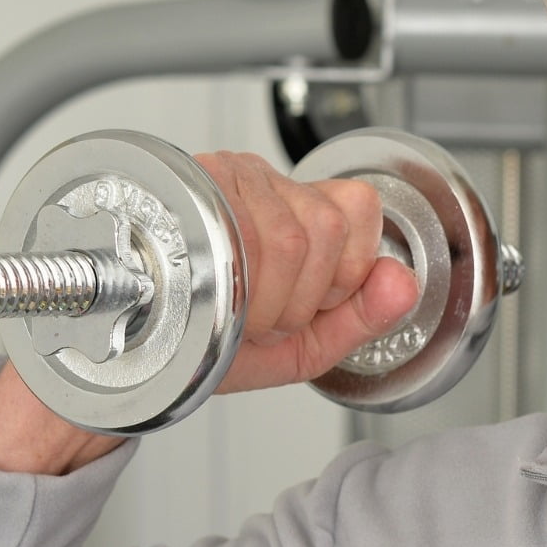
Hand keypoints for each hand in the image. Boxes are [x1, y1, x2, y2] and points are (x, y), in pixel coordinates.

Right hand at [194, 152, 419, 395]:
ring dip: (271, 300)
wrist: (142, 365)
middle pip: (328, 226)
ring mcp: (221, 181)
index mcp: (300, 208)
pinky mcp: (185, 191)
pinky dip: (243, 291)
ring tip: (243, 315)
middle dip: (306, 295)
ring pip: (291, 235)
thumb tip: (405, 282)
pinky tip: (220, 302)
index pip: (359, 206)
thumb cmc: (216, 345)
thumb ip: (366, 316)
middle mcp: (263, 184)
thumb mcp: (308, 343)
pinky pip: (243, 237)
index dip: (346, 269)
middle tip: (270, 317)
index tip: (315, 302)